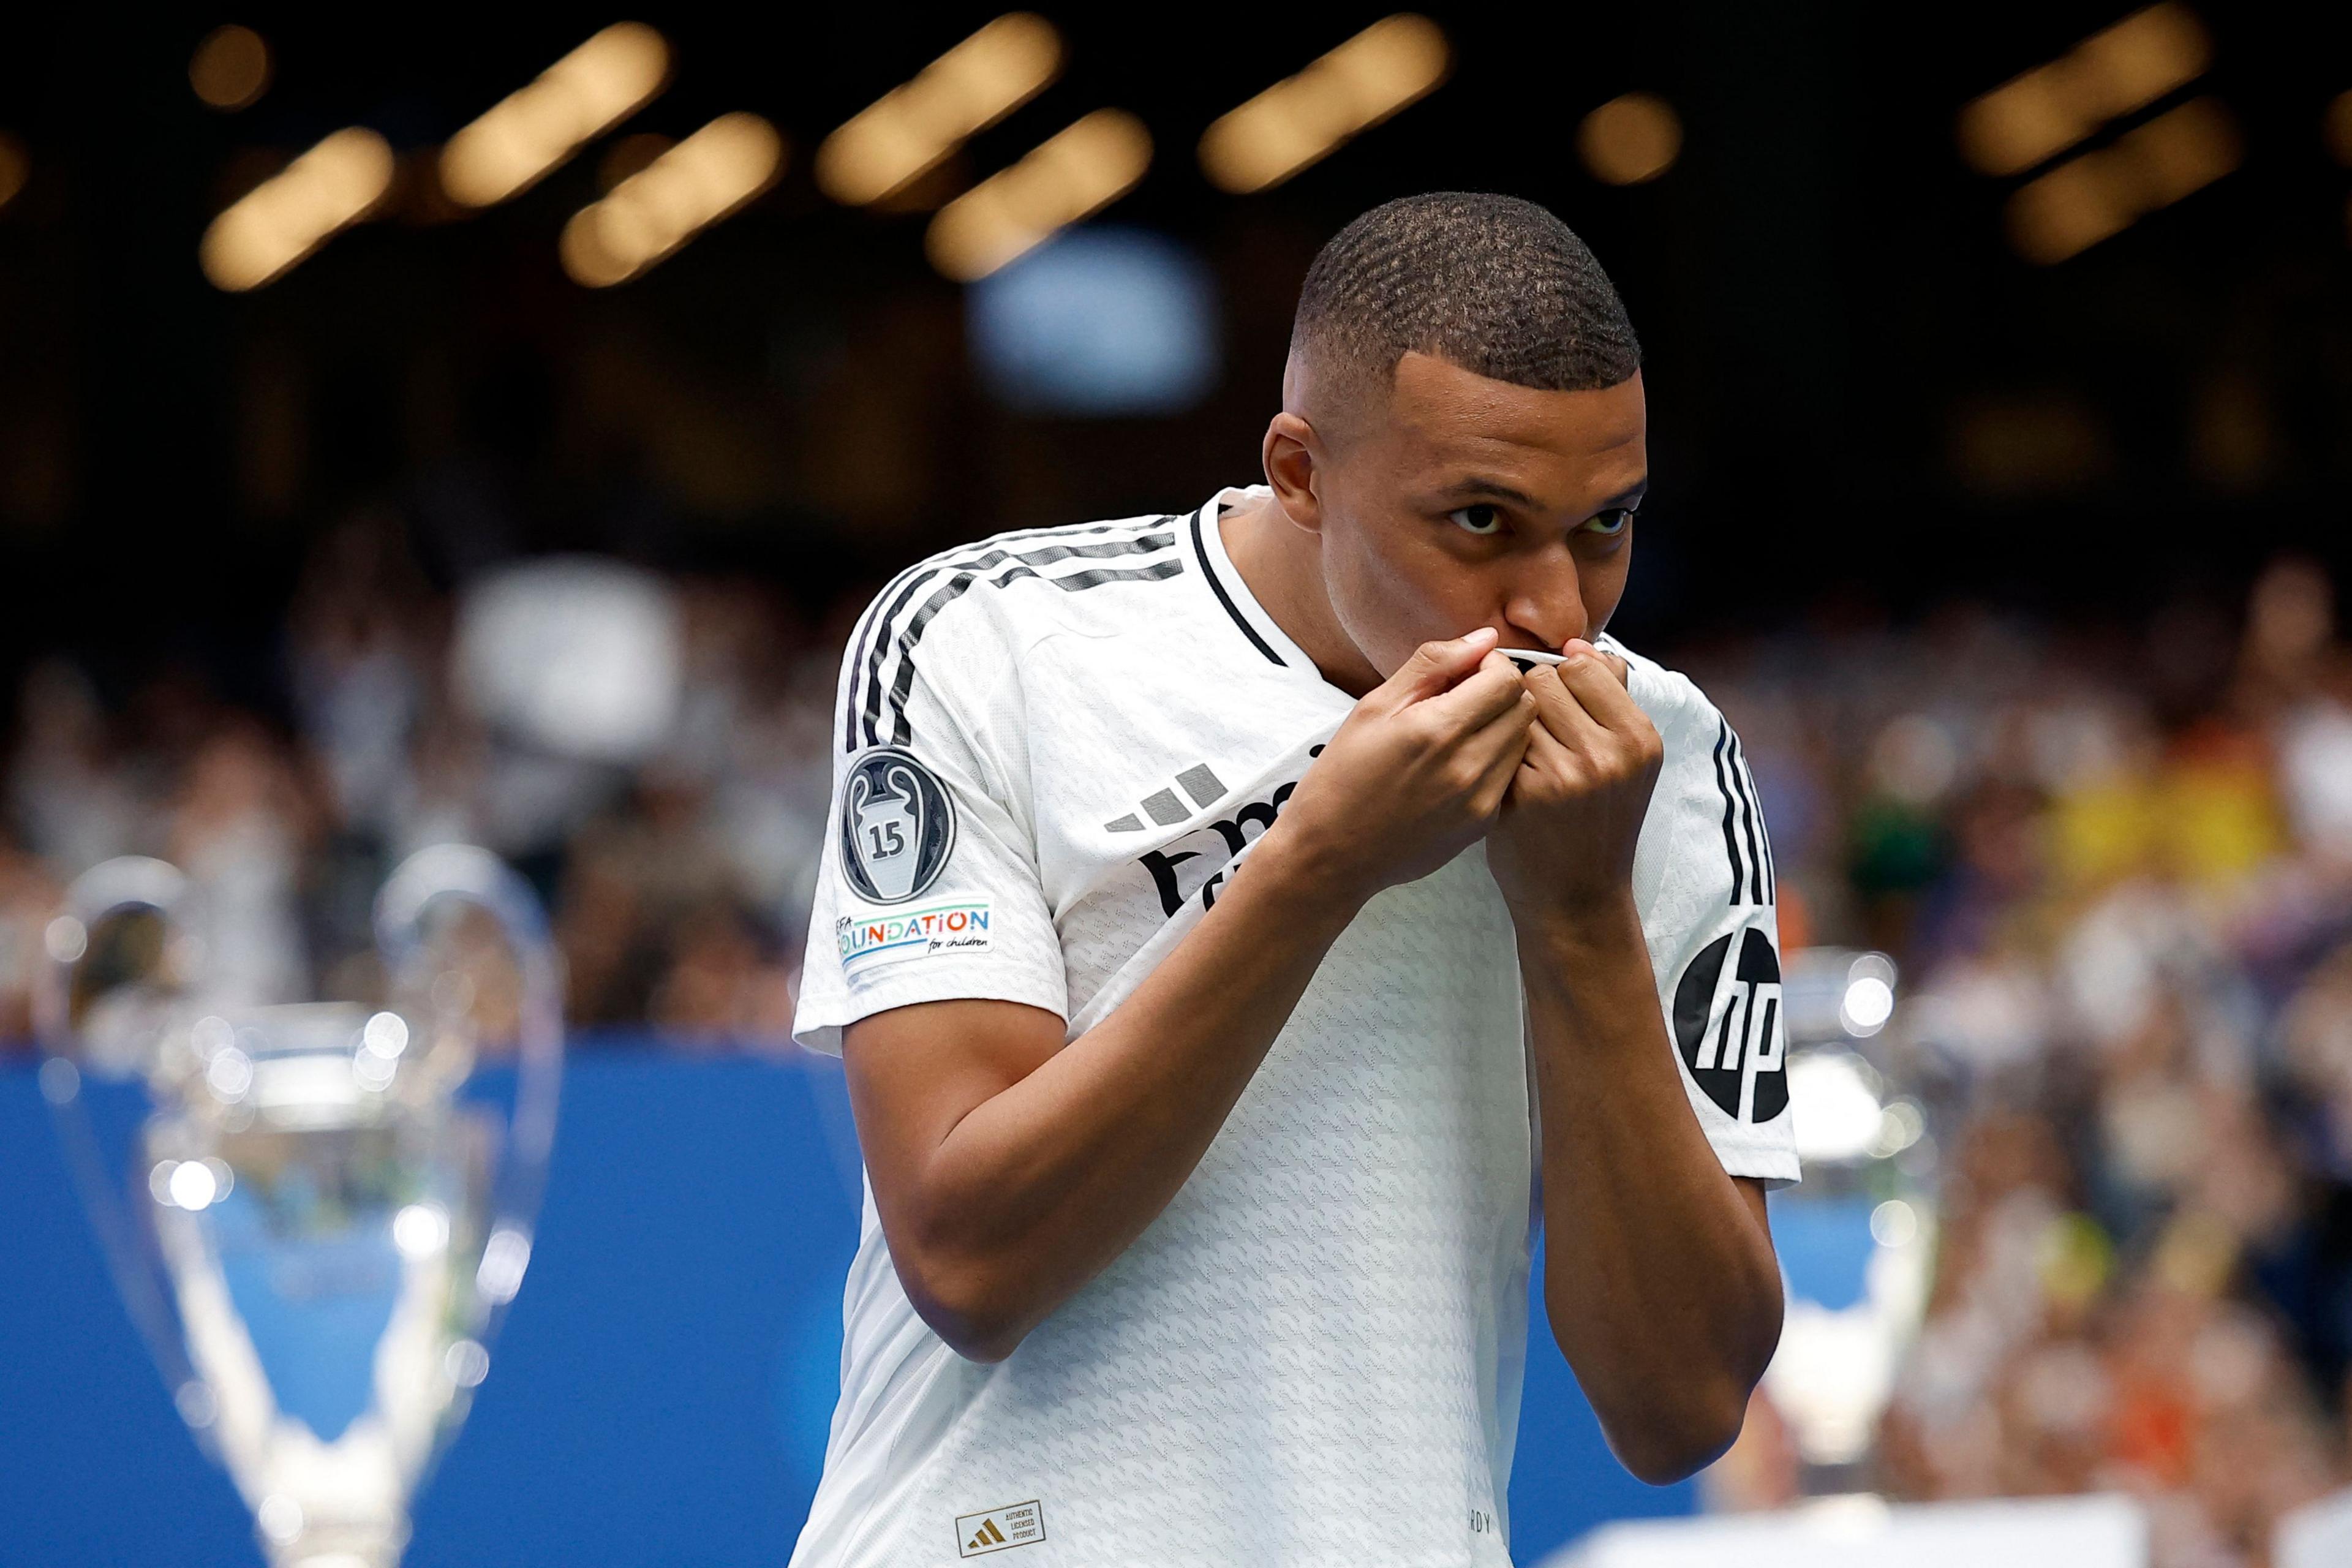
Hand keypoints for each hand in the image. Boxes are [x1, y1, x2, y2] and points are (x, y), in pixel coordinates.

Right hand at [1270, 626, 1536, 905]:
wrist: (1331, 854)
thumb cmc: (1343, 775)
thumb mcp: (1374, 706)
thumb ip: (1432, 665)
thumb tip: (1485, 638)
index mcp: (1437, 729)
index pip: (1506, 678)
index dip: (1490, 665)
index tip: (1465, 672)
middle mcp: (1468, 766)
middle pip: (1524, 707)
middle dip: (1501, 692)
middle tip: (1464, 699)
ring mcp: (1480, 800)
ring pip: (1524, 741)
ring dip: (1503, 725)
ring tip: (1461, 732)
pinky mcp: (1483, 824)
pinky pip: (1511, 775)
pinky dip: (1496, 760)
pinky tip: (1459, 766)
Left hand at [1485, 639, 1663, 926]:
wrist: (1577, 897)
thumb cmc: (1596, 821)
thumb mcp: (1626, 761)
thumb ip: (1610, 697)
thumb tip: (1579, 644)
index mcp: (1639, 737)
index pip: (1585, 664)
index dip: (1562, 680)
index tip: (1560, 710)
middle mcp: (1609, 753)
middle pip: (1546, 678)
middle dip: (1534, 699)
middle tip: (1539, 737)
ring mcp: (1566, 773)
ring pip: (1517, 706)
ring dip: (1513, 723)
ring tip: (1526, 757)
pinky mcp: (1526, 791)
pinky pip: (1498, 739)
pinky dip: (1497, 752)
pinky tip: (1508, 777)